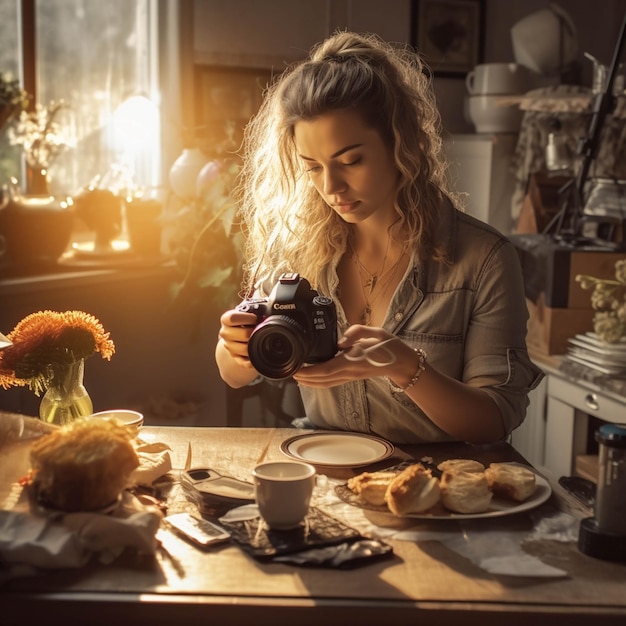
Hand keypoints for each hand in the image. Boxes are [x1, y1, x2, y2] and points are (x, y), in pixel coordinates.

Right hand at [217, 309, 257, 366]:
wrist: (236, 333)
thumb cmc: (244, 319)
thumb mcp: (246, 311)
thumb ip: (252, 308)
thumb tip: (264, 309)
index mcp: (226, 319)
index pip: (232, 318)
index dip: (246, 317)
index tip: (254, 318)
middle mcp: (225, 333)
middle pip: (243, 334)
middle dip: (254, 332)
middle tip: (259, 329)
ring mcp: (229, 346)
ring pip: (245, 349)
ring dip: (254, 345)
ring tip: (259, 339)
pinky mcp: (234, 357)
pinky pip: (243, 362)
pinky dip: (251, 362)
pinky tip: (255, 358)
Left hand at [293, 325, 411, 387]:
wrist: (402, 362)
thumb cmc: (389, 346)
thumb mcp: (375, 332)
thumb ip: (357, 333)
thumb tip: (340, 341)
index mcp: (353, 361)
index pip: (326, 369)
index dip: (309, 372)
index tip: (296, 370)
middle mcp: (350, 372)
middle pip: (322, 380)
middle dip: (305, 379)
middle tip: (289, 373)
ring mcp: (351, 376)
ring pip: (327, 383)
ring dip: (311, 382)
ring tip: (297, 378)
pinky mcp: (352, 377)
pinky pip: (333, 382)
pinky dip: (321, 382)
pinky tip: (314, 379)